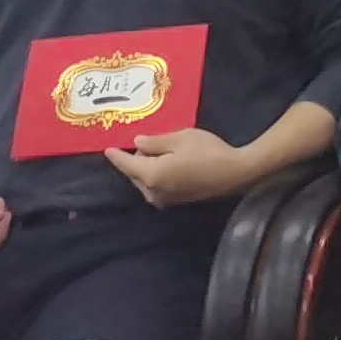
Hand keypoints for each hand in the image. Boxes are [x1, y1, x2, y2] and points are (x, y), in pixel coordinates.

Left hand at [102, 128, 252, 208]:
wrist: (234, 174)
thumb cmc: (208, 151)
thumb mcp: (182, 138)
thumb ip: (156, 141)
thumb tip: (137, 143)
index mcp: (151, 175)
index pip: (127, 164)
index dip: (116, 156)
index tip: (106, 149)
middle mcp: (152, 192)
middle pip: (134, 174)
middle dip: (135, 159)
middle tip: (144, 142)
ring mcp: (163, 200)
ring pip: (144, 181)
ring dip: (145, 168)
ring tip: (157, 151)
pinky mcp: (174, 201)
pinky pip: (155, 186)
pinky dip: (154, 175)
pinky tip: (165, 163)